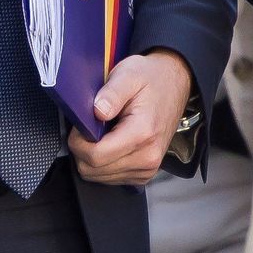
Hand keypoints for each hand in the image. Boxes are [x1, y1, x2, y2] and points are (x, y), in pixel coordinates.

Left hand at [68, 49, 193, 185]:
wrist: (175, 85)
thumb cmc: (152, 79)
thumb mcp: (128, 74)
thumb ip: (111, 93)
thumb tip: (96, 112)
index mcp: (142, 133)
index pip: (95, 156)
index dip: (77, 143)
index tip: (79, 127)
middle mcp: (147, 157)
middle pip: (93, 170)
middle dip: (82, 150)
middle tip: (88, 128)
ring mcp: (147, 168)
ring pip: (98, 177)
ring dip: (92, 158)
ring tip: (102, 134)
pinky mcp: (144, 173)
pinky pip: (111, 179)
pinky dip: (103, 164)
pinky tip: (110, 144)